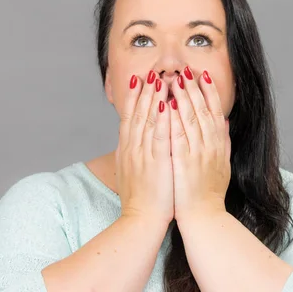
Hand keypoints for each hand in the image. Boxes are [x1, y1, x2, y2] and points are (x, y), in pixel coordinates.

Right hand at [115, 70, 173, 225]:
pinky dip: (161, 117)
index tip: (137, 80)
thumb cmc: (138, 200)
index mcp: (126, 150)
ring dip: (152, 97)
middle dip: (143, 91)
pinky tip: (166, 103)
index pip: (129, 117)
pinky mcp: (156, 162)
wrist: (139, 220)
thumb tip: (130, 141)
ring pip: (146, 120)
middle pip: (136, 113)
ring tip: (158, 78)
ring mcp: (142, 154)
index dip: (133, 97)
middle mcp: (131, 148)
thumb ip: (132, 154)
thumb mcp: (130, 172)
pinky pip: (159, 135)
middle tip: (149, 72)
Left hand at [169, 66, 230, 223]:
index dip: (209, 91)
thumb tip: (226, 122)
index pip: (215, 111)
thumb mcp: (222, 164)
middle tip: (186, 69)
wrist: (204, 217)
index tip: (202, 75)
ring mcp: (198, 153)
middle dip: (194, 87)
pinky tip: (167, 104)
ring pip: (191, 118)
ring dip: (182, 96)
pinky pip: (178, 134)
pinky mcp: (183, 162)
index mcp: (219, 145)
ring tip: (174, 78)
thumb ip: (224, 142)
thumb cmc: (210, 192)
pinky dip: (173, 118)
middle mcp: (211, 146)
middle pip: (203, 110)